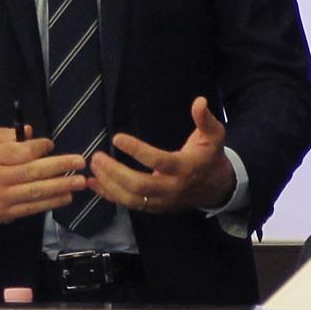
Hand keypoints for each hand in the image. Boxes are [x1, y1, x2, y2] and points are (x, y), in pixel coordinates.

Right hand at [0, 126, 88, 225]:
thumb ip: (7, 134)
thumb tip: (31, 132)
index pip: (21, 152)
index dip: (40, 148)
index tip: (51, 145)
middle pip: (33, 172)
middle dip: (60, 166)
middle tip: (80, 162)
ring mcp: (1, 198)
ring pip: (36, 192)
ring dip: (61, 186)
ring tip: (81, 182)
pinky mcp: (5, 213)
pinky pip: (32, 208)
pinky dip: (51, 202)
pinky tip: (66, 196)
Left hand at [89, 97, 234, 214]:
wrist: (217, 189)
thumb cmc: (211, 158)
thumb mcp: (214, 136)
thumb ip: (206, 119)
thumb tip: (199, 101)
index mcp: (185, 168)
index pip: (159, 161)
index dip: (137, 151)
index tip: (117, 138)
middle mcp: (173, 188)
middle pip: (140, 186)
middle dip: (115, 173)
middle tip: (97, 158)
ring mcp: (163, 201)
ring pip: (132, 200)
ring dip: (109, 185)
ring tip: (93, 168)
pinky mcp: (155, 208)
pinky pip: (130, 205)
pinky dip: (110, 195)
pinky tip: (94, 183)